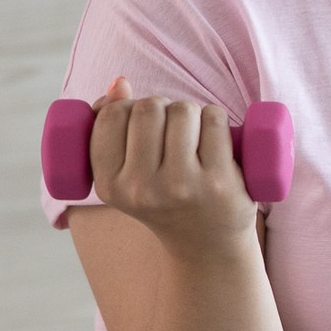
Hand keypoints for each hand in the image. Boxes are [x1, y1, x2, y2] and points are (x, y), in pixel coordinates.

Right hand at [87, 76, 258, 258]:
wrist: (207, 247)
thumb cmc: (165, 200)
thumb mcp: (126, 175)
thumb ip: (111, 128)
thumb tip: (120, 83)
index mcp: (110, 185)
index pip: (111, 116)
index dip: (128, 107)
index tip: (141, 123)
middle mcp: (142, 189)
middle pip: (148, 107)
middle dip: (162, 108)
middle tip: (172, 131)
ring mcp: (182, 186)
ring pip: (183, 110)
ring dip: (191, 113)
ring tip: (194, 137)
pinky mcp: (219, 182)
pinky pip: (215, 119)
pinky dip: (216, 118)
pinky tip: (216, 139)